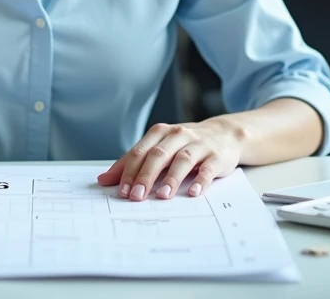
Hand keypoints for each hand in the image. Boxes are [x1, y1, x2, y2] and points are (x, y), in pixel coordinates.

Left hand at [96, 120, 240, 199]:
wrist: (225, 135)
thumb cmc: (185, 145)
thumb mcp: (159, 148)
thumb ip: (133, 163)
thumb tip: (103, 180)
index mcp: (160, 133)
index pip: (140, 152)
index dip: (129, 171)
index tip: (121, 190)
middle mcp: (178, 135)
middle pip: (158, 155)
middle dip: (145, 176)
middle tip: (136, 196)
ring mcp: (199, 145)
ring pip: (182, 160)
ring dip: (171, 178)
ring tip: (162, 196)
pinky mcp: (216, 156)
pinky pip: (207, 168)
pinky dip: (200, 180)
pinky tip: (193, 192)